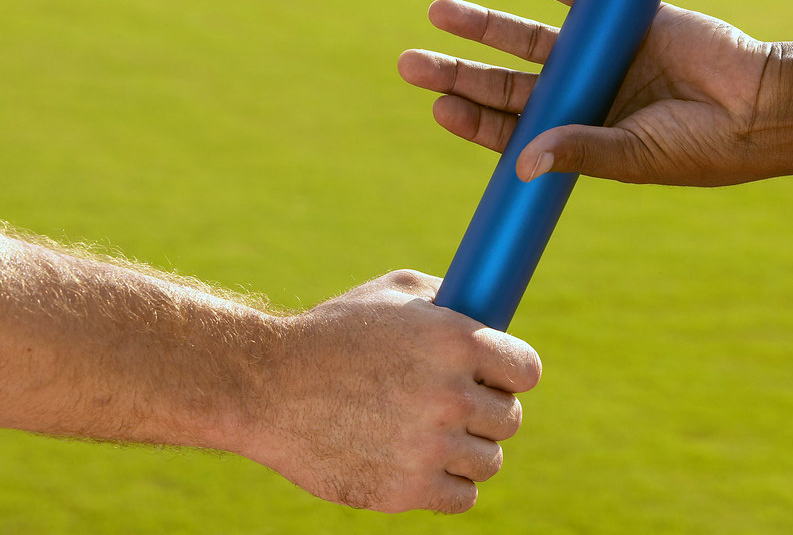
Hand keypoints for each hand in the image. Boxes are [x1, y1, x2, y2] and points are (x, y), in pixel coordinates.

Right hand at [236, 270, 541, 513]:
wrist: (266, 386)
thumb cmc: (331, 332)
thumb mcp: (392, 293)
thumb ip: (447, 300)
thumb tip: (489, 315)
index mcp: (456, 342)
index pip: (526, 370)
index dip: (512, 373)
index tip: (497, 378)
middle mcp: (450, 396)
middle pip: (509, 418)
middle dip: (486, 411)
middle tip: (454, 406)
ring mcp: (429, 447)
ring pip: (488, 461)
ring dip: (468, 450)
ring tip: (434, 436)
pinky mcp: (406, 490)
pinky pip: (463, 498)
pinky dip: (448, 486)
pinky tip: (425, 466)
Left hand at [398, 0, 788, 186]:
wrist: (762, 104)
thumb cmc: (701, 146)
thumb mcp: (634, 156)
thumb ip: (578, 153)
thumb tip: (521, 164)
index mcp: (578, 136)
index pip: (513, 128)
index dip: (474, 119)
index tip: (438, 106)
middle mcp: (580, 96)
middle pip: (508, 81)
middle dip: (460, 70)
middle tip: (412, 62)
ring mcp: (599, 55)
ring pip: (529, 37)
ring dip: (485, 23)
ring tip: (439, 11)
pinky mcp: (623, 17)